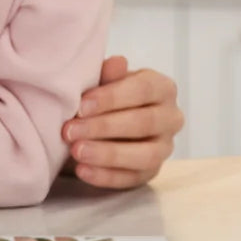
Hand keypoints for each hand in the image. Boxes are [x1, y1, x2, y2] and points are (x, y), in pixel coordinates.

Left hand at [63, 55, 183, 188]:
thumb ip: (108, 73)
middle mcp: (170, 118)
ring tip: (76, 151)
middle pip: (144, 123)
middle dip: (103, 127)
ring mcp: (164, 147)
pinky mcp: (151, 172)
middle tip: (69, 130)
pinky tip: (83, 170)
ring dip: (108, 154)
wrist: (99, 118)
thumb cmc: (102, 93)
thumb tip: (118, 62)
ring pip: (145, 155)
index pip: (143, 90)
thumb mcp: (101, 80)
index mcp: (161, 87)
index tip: (81, 106)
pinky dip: (106, 176)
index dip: (112, 98)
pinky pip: (133, 178)